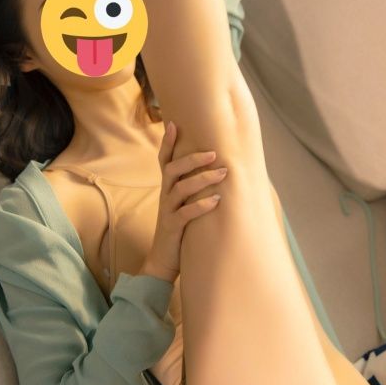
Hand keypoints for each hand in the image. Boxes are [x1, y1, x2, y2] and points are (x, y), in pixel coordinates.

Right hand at [141, 121, 225, 282]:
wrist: (163, 260)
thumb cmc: (177, 228)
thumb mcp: (180, 204)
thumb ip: (189, 186)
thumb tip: (210, 166)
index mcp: (167, 188)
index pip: (164, 161)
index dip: (167, 143)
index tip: (174, 124)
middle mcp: (165, 196)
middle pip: (173, 170)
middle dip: (193, 159)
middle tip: (214, 153)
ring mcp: (168, 211)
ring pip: (181, 189)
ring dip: (203, 179)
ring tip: (222, 173)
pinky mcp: (173, 228)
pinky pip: (186, 214)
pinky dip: (201, 206)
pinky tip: (216, 200)